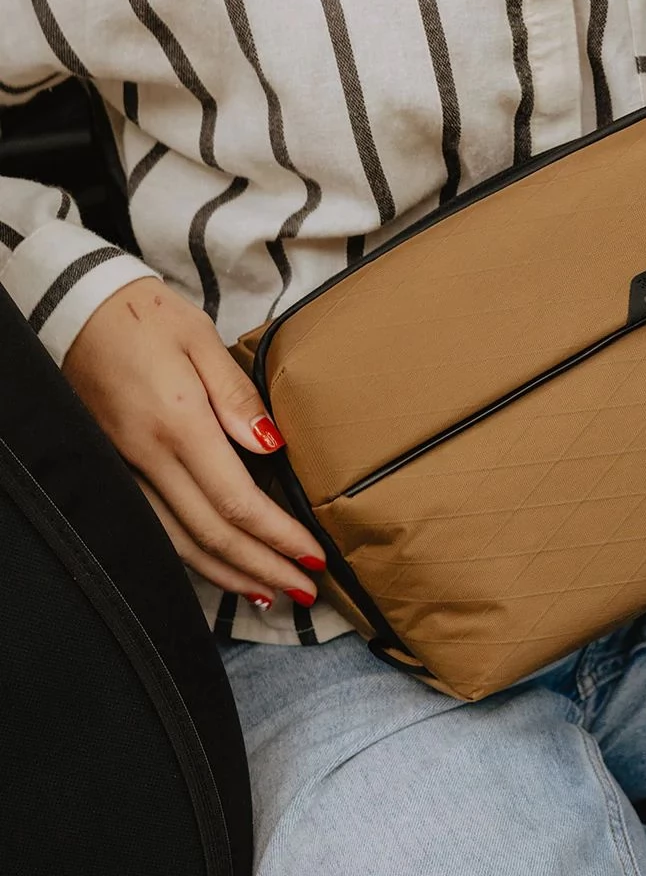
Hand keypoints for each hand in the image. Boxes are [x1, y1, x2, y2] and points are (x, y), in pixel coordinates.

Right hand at [62, 277, 323, 611]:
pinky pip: (157, 529)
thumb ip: (238, 398)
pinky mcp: (116, 470)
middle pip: (213, 534)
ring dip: (229, 575)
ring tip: (272, 592)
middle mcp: (149, 458)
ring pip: (180, 543)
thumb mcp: (201, 341)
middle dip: (263, 568)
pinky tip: (218, 568)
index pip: (237, 501)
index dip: (278, 537)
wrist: (74, 310)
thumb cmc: (146, 318)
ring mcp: (127, 469)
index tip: (313, 557)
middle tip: (306, 591)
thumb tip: (273, 446)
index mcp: (179, 424)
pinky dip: (192, 558)